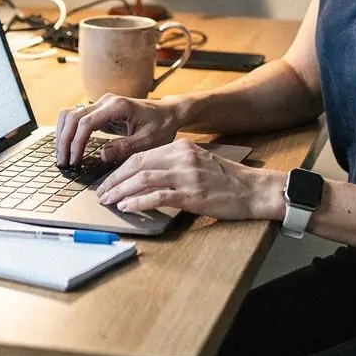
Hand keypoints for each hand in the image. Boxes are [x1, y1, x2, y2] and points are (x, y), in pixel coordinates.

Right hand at [56, 94, 178, 167]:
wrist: (168, 113)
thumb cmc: (161, 126)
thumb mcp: (149, 141)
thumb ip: (126, 147)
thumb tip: (102, 155)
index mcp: (118, 107)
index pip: (86, 123)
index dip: (76, 142)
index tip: (74, 161)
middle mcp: (106, 102)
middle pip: (73, 117)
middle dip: (65, 140)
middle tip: (63, 163)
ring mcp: (101, 104)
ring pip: (71, 114)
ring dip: (63, 134)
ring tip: (62, 157)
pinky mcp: (100, 111)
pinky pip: (77, 118)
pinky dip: (68, 131)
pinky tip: (68, 147)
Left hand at [96, 139, 284, 221]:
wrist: (254, 190)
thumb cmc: (227, 181)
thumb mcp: (199, 163)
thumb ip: (174, 166)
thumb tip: (145, 178)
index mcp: (182, 148)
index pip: (142, 155)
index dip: (121, 168)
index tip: (108, 180)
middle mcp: (182, 157)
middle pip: (138, 164)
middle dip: (115, 179)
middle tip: (101, 192)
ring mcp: (187, 175)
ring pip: (143, 179)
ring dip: (121, 191)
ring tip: (108, 201)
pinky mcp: (192, 194)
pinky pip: (158, 196)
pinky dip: (138, 202)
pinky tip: (127, 207)